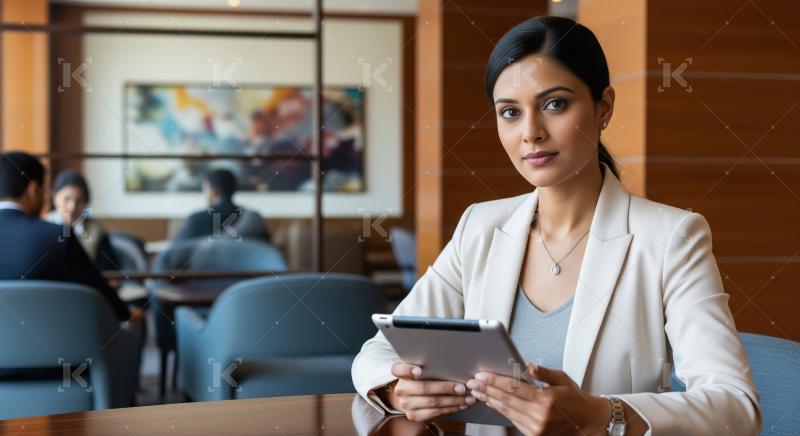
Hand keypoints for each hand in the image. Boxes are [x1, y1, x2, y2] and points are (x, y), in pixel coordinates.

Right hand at [382, 362, 475, 421]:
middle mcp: (401, 389)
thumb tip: (454, 365)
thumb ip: (431, 367)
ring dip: (453, 400)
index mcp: (401, 374)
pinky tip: (460, 405)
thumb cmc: (422, 381)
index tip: (419, 370)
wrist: (412, 399)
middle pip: (423, 387)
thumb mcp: (422, 372)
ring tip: (466, 398)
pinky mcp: (413, 415)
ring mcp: (406, 403)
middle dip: (445, 387)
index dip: (408, 370)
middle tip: (461, 387)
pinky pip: (435, 412)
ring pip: (433, 402)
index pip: (398, 369)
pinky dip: (451, 408)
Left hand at [466, 364, 610, 435]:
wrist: (587, 422)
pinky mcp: (534, 435)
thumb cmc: (574, 399)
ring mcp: (535, 428)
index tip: (482, 375)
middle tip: (472, 382)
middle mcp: (538, 416)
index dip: (495, 381)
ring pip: (506, 411)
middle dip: (487, 390)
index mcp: (545, 400)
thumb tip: (529, 366)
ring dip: (490, 400)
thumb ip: (544, 373)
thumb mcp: (563, 379)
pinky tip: (492, 402)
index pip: (513, 388)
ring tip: (477, 392)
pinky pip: (512, 420)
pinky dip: (500, 410)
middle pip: (506, 400)